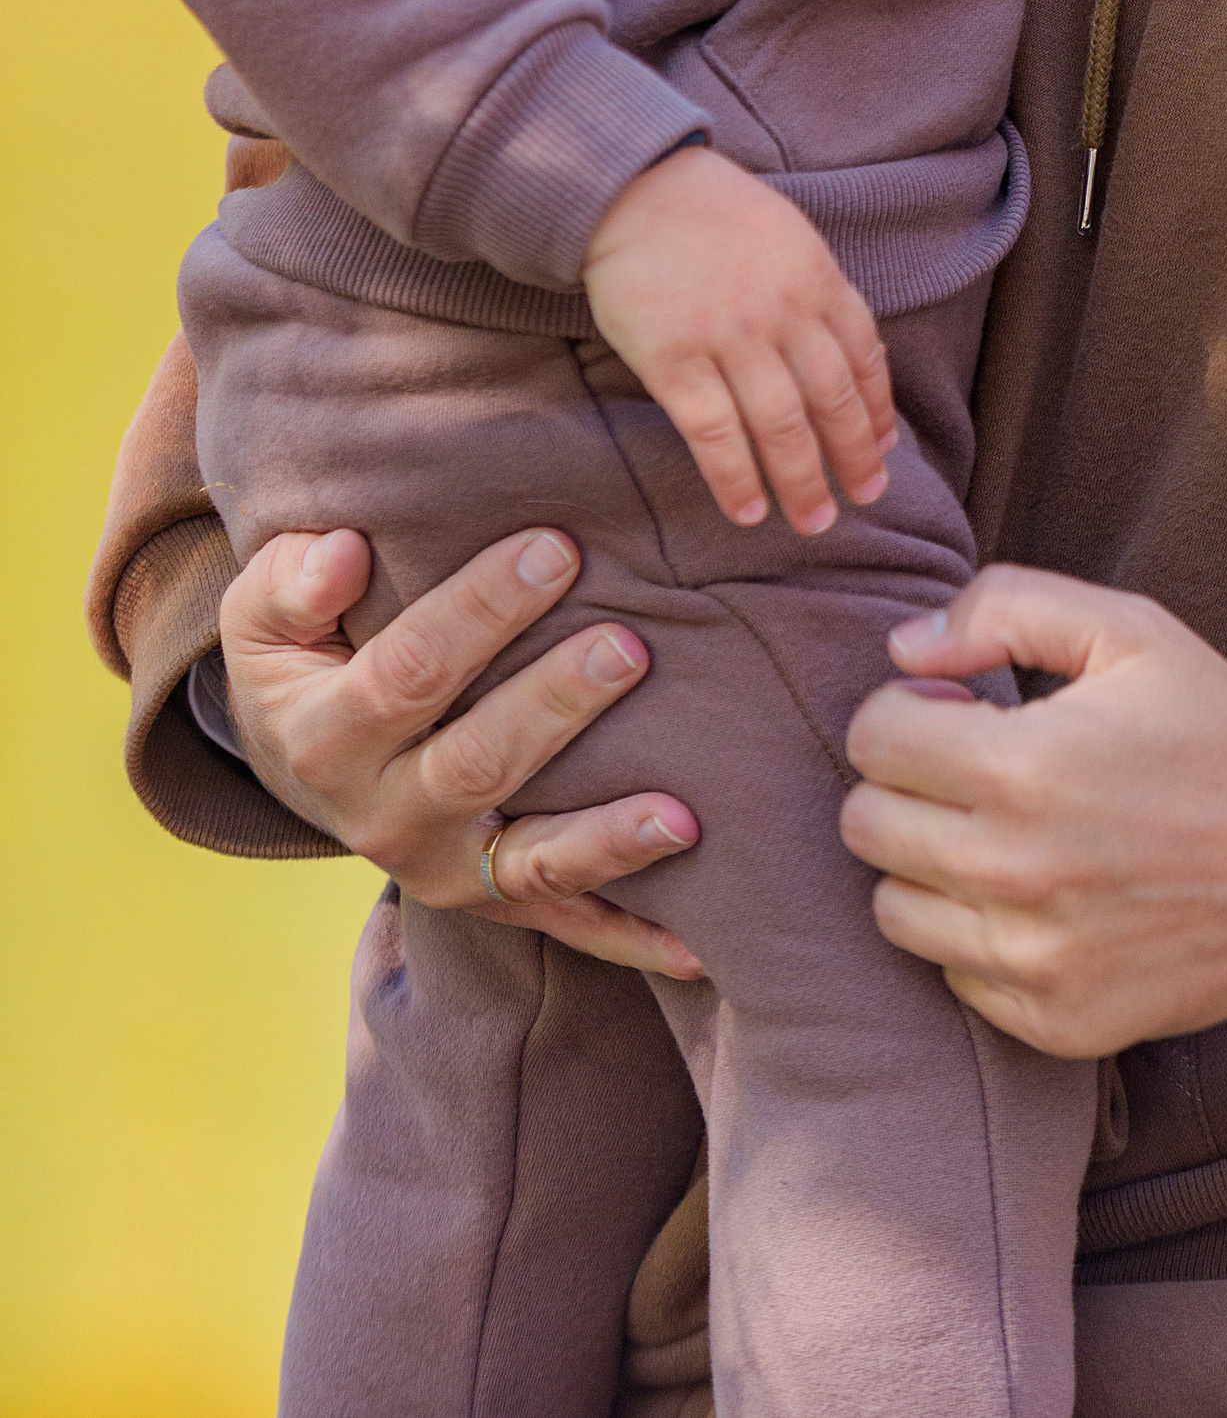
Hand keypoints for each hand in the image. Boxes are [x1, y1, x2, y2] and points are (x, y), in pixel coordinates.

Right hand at [222, 524, 704, 978]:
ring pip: (530, 863)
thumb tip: (343, 554)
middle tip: (629, 647)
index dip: (481, 609)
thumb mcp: (262, 616)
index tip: (555, 547)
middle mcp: (384, 819)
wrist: (300, 763)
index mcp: (326, 739)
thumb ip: (288, 580)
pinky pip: (566, 924)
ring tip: (683, 814)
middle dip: (555, 705)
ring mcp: (444, 869)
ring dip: (609, 839)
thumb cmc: (303, 658)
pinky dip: (633, 937)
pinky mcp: (492, 900)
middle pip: (478, 765)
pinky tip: (699, 944)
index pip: (410, 671)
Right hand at [581, 143, 897, 532]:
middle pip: (832, 399)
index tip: (885, 447)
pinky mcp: (674, 359)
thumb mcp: (787, 236)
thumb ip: (817, 291)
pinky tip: (748, 510)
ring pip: (781, 425)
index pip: (864, 355)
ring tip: (814, 521)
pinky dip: (734, 477)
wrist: (633, 188)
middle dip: (854, 457)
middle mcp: (783, 311)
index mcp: (816, 277)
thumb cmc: (712, 214)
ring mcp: (728, 336)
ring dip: (803, 481)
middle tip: (867, 499)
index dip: (878, 408)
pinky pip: (713, 431)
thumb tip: (848, 355)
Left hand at [838, 568, 1226, 1057]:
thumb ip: (1004, 607)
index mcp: (1024, 767)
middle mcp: (1016, 872)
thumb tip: (904, 650)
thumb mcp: (1130, 629)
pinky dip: (975, 935)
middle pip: (865, 826)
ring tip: (998, 834)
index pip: (872, 738)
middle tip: (970, 770)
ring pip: (892, 909)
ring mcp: (1034, 961)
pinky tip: (1037, 898)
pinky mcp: (1055, 1021)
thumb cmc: (1215, 731)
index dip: (905, 708)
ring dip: (928, 864)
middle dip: (903, 783)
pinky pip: (952, 976)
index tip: (955, 706)